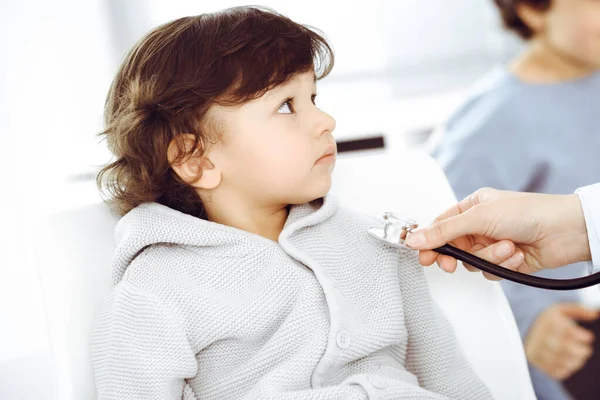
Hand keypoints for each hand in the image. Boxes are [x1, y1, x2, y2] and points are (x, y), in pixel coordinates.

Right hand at [406, 188, 590, 275]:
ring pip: (472, 262)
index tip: (423, 255)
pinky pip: (490, 271)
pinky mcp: (505, 261)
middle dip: (457, 256)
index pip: (441, 226)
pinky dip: (503, 265)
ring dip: (489, 258)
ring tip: (507, 247)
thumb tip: (415, 238)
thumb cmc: (529, 212)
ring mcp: (492, 244)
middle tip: (450, 263)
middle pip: (453, 247)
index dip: (430, 241)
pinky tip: (517, 254)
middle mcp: (480, 226)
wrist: (566, 231)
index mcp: (472, 207)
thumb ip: (444, 231)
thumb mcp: (479, 217)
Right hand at [525, 303, 597, 380]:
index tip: (588, 337)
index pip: (566, 330)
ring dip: (575, 362)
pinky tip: (569, 364)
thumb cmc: (549, 321)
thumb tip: (595, 314)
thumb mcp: (561, 310)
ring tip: (580, 357)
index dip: (582, 336)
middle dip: (580, 352)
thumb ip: (578, 310)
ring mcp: (537, 351)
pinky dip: (566, 370)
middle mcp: (540, 336)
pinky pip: (554, 371)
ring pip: (560, 361)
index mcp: (547, 322)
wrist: (523, 329)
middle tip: (587, 351)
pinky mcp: (536, 362)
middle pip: (563, 348)